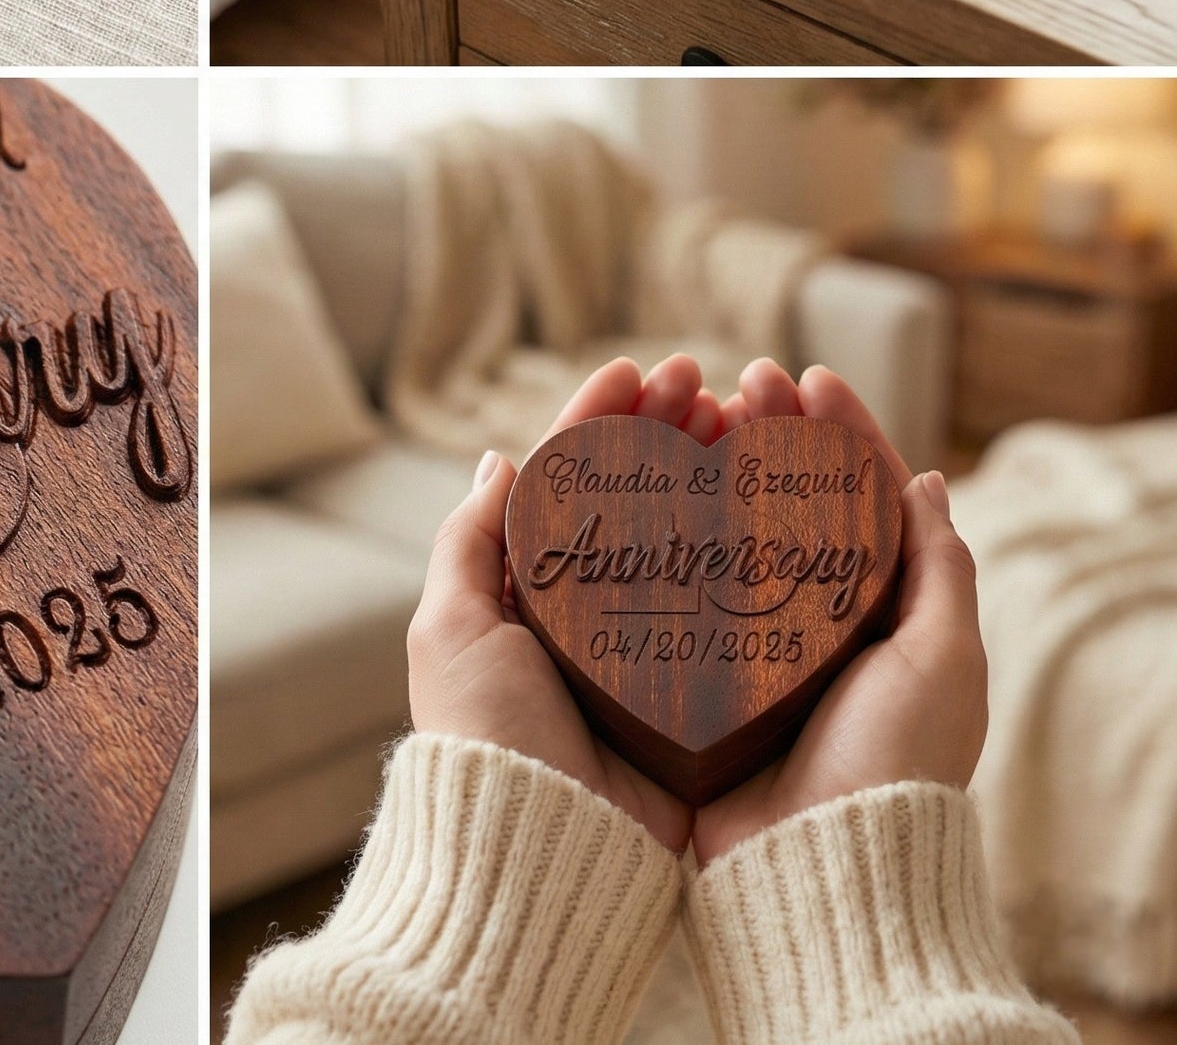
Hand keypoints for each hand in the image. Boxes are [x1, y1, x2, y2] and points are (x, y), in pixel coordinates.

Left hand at [406, 355, 718, 851]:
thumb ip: (471, 542)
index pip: (568, 478)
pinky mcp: (701, 689)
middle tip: (706, 384)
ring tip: (744, 420)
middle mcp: (595, 610)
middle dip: (667, 429)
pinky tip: (779, 499)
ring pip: (689, 533)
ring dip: (715, 468)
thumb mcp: (449, 629)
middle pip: (638, 493)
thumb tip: (495, 458)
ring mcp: (652, 646)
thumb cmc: (485, 740)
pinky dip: (755, 544)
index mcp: (532, 590)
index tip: (637, 370)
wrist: (543, 857)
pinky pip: (732, 601)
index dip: (601, 418)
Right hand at [691, 359, 989, 863]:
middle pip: (786, 496)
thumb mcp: (943, 663)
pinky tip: (645, 481)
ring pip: (725, 523)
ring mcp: (746, 640)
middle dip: (765, 428)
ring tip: (689, 411)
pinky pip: (674, 576)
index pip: (859, 493)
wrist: (812, 868)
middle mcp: (807, 617)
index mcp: (876, 612)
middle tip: (737, 384)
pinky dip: (663, 521)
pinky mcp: (691, 666)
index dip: (836, 428)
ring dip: (710, 459)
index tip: (804, 377)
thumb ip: (940, 571)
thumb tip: (929, 481)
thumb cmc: (891, 767)